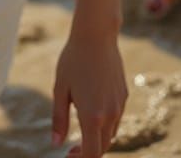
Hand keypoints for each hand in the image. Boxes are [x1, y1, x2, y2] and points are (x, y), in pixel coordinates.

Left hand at [51, 30, 126, 156]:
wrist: (96, 35)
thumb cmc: (73, 60)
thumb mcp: (60, 89)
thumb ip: (59, 119)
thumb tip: (56, 143)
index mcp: (92, 116)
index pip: (92, 154)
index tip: (68, 156)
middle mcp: (110, 114)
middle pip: (103, 147)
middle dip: (88, 152)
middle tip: (71, 149)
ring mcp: (120, 105)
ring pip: (111, 133)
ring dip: (98, 138)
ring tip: (81, 131)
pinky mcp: (124, 95)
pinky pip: (116, 118)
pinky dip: (105, 124)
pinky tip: (92, 111)